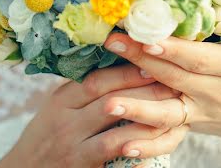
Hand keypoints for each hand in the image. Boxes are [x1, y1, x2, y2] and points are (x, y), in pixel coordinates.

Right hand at [0, 63, 188, 167]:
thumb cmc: (46, 137)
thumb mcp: (59, 108)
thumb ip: (83, 91)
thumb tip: (121, 62)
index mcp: (63, 98)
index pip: (98, 79)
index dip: (127, 70)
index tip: (154, 62)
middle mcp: (65, 118)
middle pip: (109, 97)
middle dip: (144, 89)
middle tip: (173, 81)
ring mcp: (71, 144)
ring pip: (114, 124)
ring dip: (146, 116)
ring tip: (171, 108)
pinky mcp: (79, 165)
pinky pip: (111, 151)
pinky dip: (133, 144)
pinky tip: (152, 139)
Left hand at [102, 4, 220, 145]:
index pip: (201, 59)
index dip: (176, 50)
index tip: (150, 38)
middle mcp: (214, 93)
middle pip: (174, 77)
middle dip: (141, 60)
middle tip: (113, 43)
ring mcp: (199, 111)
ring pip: (166, 111)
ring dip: (136, 107)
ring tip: (108, 102)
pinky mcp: (188, 124)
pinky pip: (165, 133)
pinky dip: (144, 140)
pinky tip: (122, 141)